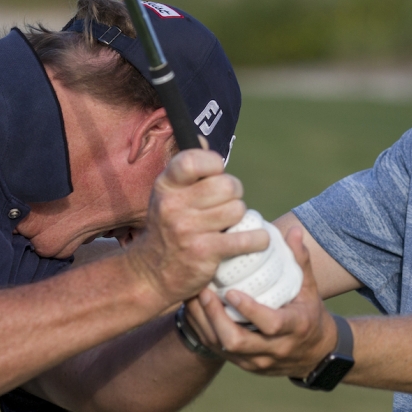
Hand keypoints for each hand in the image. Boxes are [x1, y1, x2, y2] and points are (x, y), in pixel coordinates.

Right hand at [124, 149, 268, 307]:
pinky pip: (246, 238)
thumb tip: (202, 138)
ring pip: (238, 209)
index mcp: (166, 185)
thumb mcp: (171, 194)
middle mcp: (173, 205)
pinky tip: (254, 241)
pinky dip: (258, 239)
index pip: (192, 159)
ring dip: (240, 217)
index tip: (216, 173)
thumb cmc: (170, 226)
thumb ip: (189, 167)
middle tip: (225, 204)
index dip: (213, 163)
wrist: (153, 273)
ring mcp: (187, 230)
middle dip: (234, 193)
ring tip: (227, 224)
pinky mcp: (204, 253)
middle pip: (227, 185)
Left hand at [185, 227, 337, 377]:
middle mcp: (275, 349)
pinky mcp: (243, 365)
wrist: (313, 355)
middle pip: (239, 342)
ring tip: (194, 298)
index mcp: (295, 327)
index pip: (271, 324)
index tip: (231, 292)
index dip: (250, 310)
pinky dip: (203, 331)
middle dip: (216, 318)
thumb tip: (294, 231)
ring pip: (223, 349)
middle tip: (204, 293)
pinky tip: (194, 310)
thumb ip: (300, 261)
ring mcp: (257, 361)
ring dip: (205, 324)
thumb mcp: (310, 289)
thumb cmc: (309, 314)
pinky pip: (217, 352)